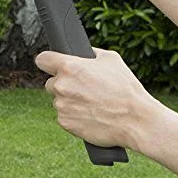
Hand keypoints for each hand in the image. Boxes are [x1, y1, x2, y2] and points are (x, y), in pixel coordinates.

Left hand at [35, 46, 162, 152]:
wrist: (134, 119)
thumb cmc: (125, 88)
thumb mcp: (112, 59)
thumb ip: (91, 54)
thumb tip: (84, 54)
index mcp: (70, 66)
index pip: (43, 59)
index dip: (49, 62)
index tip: (52, 65)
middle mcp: (62, 86)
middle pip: (51, 82)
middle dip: (63, 84)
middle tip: (83, 88)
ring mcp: (62, 106)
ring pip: (58, 100)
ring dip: (69, 101)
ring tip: (92, 103)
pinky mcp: (65, 123)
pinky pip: (64, 116)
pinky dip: (73, 115)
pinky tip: (90, 114)